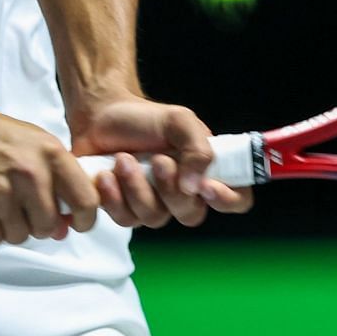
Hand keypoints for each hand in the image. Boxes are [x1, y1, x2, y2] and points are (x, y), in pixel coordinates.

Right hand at [0, 81, 99, 245]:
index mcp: (51, 153)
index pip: (86, 200)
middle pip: (48, 226)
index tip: (74, 224)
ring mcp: (1, 190)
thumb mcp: (33, 144)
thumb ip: (55, 182)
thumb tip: (65, 229)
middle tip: (22, 210)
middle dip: (37, 225)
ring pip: (20, 236)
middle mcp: (30, 172)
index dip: (84, 219)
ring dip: (10, 228)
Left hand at [69, 94, 254, 228]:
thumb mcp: (179, 122)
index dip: (228, 200)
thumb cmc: (145, 119)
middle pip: (191, 215)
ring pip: (155, 218)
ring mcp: (154, 205)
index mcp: (205, 172)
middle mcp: (184, 194)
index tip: (206, 186)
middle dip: (171, 189)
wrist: (100, 115)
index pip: (236, 200)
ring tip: (122, 159)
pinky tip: (106, 175)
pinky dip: (114, 197)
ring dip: (137, 188)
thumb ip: (198, 149)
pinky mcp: (125, 210)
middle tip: (156, 159)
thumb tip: (194, 186)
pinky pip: (126, 220)